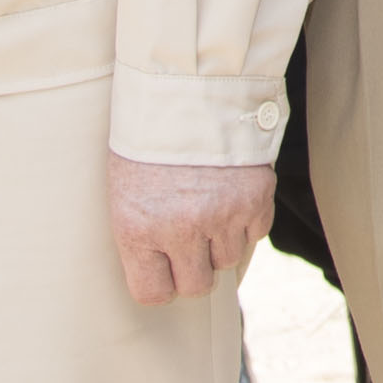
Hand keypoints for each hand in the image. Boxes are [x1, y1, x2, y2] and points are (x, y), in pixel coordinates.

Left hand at [107, 153, 273, 305]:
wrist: (188, 87)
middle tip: (188, 239)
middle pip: (197, 285)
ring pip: (228, 260)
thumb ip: (144, 236)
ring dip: (220, 241)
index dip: (160, 282)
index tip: (162, 267)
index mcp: (137, 230)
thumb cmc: (148, 140)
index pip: (154, 295)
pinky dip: (246, 220)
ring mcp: (222, 215)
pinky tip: (230, 195)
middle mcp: (181, 229)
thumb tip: (164, 272)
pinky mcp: (255, 198)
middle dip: (193, 267)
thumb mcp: (126, 190)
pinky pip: (255, 233)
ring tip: (209, 208)